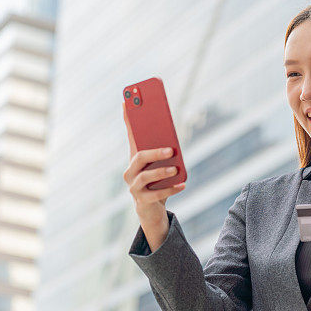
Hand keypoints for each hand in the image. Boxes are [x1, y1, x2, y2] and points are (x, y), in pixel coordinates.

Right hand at [122, 103, 185, 225]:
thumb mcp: (160, 164)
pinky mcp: (142, 201)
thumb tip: (175, 141)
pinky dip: (171, 189)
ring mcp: (134, 186)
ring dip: (161, 171)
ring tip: (175, 168)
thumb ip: (165, 151)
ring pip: (145, 177)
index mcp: (134, 157)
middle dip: (155, 152)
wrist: (151, 208)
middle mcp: (130, 171)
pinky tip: (183, 185)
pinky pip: (156, 194)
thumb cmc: (157, 181)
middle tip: (171, 150)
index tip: (126, 102)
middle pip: (139, 157)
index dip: (127, 118)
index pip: (131, 134)